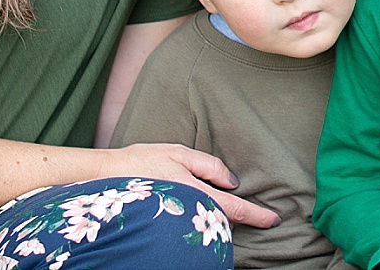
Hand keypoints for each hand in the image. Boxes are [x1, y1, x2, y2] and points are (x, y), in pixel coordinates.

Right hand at [106, 143, 279, 227]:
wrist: (106, 177)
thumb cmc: (142, 161)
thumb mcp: (179, 153)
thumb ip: (209, 166)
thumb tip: (233, 181)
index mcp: (195, 192)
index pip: (234, 208)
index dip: (256, 215)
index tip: (274, 220)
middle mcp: (188, 210)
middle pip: (223, 221)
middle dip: (240, 220)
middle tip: (259, 216)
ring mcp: (177, 220)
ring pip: (208, 225)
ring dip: (221, 220)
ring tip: (233, 214)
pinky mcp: (166, 224)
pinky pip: (192, 225)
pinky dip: (204, 221)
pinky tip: (203, 214)